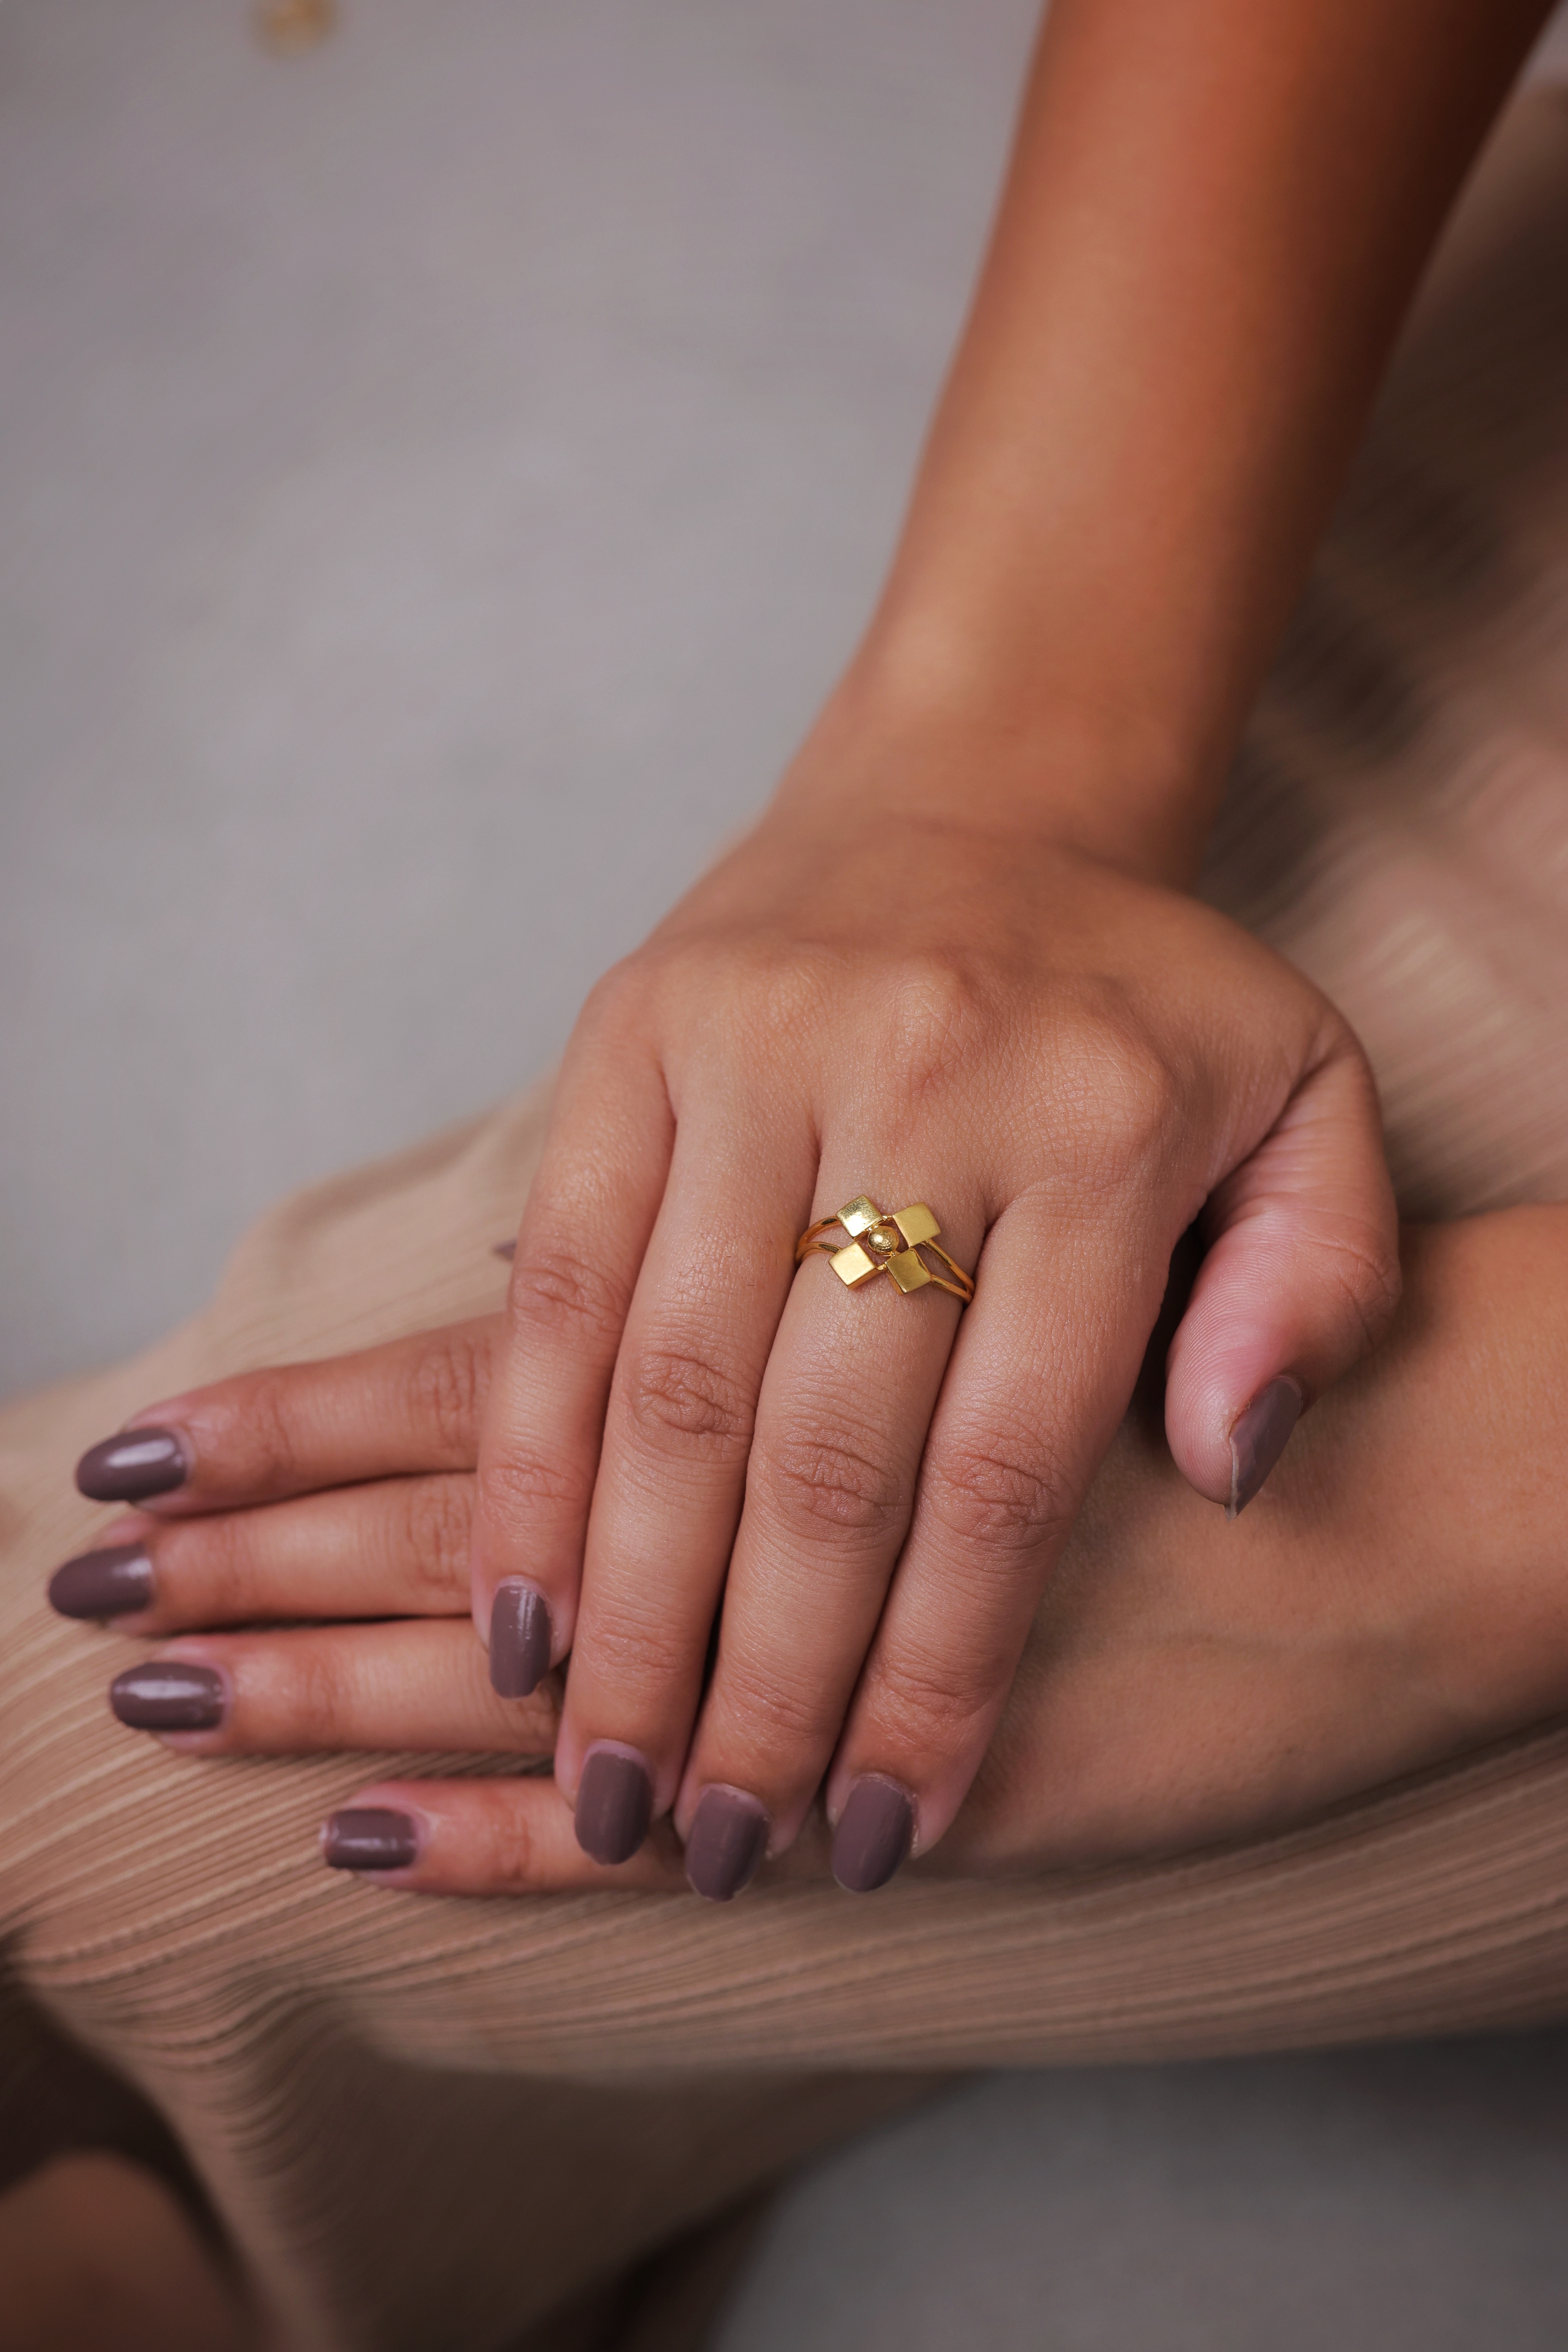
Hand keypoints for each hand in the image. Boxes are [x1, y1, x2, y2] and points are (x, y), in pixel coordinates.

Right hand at [69, 695, 1399, 1894]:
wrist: (978, 799)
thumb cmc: (1137, 1005)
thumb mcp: (1309, 1113)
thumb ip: (1316, 1293)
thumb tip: (1221, 1471)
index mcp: (1103, 1124)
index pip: (1007, 1464)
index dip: (937, 1672)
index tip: (882, 1827)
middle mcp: (925, 1080)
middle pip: (823, 1449)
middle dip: (761, 1682)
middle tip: (717, 1849)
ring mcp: (755, 1048)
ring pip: (669, 1385)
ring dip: (630, 1611)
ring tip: (603, 1782)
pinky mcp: (630, 1036)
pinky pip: (560, 1285)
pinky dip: (530, 1460)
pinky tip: (519, 1607)